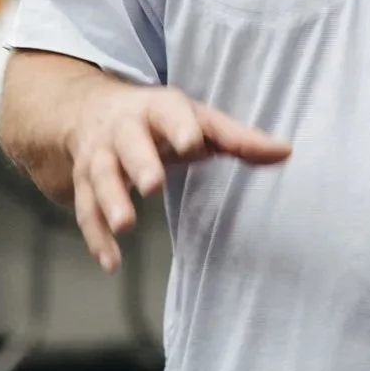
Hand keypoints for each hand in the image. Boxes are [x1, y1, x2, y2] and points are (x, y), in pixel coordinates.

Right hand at [68, 84, 289, 270]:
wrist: (94, 111)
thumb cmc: (162, 120)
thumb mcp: (198, 120)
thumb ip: (239, 139)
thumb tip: (286, 152)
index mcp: (158, 108)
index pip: (170, 113)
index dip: (181, 128)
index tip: (192, 144)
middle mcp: (123, 129)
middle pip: (129, 145)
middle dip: (140, 163)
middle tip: (153, 185)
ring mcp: (99, 156)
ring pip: (101, 178)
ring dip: (111, 202)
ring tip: (126, 225)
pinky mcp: (83, 183)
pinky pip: (85, 211)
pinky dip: (96, 238)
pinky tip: (111, 262)